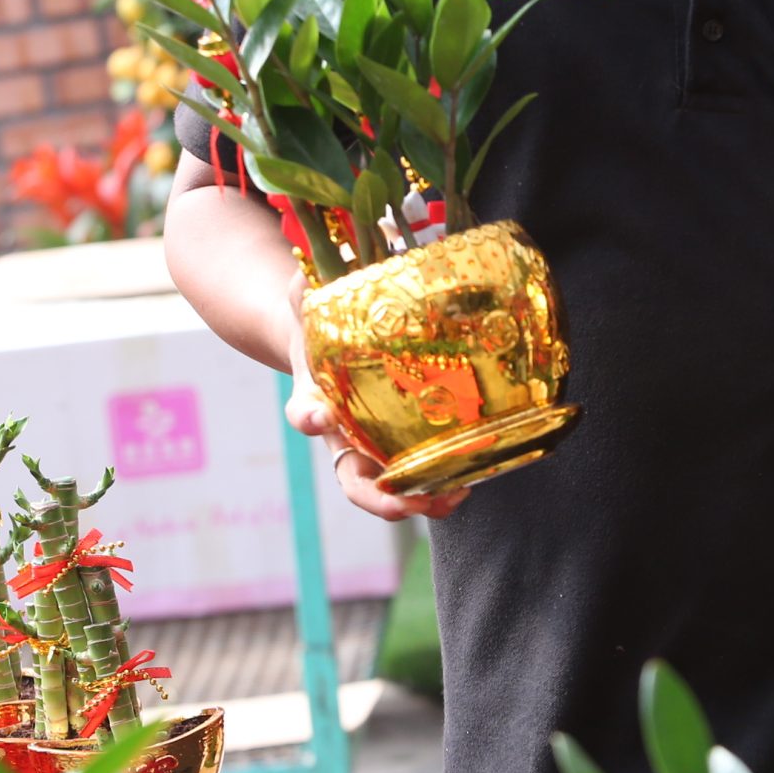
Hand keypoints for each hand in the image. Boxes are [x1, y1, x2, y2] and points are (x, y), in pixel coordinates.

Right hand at [283, 282, 468, 522]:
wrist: (326, 338)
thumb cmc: (316, 322)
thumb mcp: (305, 301)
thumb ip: (304, 288)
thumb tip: (308, 269)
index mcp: (314, 400)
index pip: (304, 414)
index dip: (310, 419)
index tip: (319, 417)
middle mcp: (343, 436)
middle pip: (354, 481)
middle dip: (380, 499)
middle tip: (403, 502)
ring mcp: (374, 448)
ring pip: (391, 491)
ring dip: (420, 500)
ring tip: (451, 496)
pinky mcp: (404, 446)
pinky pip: (420, 475)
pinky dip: (442, 483)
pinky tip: (470, 478)